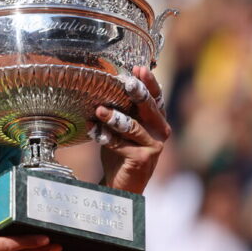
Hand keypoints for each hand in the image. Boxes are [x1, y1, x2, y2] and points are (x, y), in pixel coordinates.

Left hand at [89, 66, 170, 193]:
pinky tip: (91, 129)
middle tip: (126, 82)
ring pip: (133, 127)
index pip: (156, 97)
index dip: (149, 82)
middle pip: (149, 108)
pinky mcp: (143, 159)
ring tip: (99, 110)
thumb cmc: (121, 150)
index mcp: (156, 119)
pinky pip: (120, 144)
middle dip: (138, 93)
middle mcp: (160, 131)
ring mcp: (153, 145)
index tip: (139, 68)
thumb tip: (103, 83)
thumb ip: (122, 109)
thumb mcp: (123, 127)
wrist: (121, 182)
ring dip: (114, 118)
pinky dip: (104, 136)